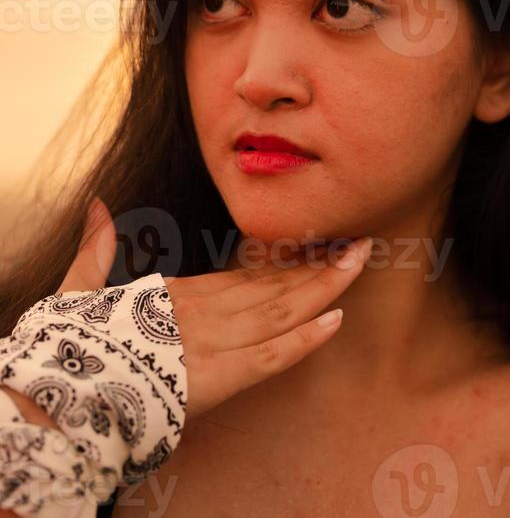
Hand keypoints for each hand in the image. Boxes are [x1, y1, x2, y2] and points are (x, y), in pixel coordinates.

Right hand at [57, 200, 371, 421]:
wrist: (58, 394)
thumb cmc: (70, 347)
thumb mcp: (81, 290)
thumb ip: (98, 250)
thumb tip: (98, 207)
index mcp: (177, 294)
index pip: (246, 275)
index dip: (286, 262)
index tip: (318, 245)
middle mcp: (202, 310)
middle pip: (273, 286)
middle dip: (319, 265)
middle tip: (360, 242)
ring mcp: (213, 341)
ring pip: (280, 310)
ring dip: (324, 287)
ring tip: (358, 262)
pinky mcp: (217, 377)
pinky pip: (271, 356)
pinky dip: (306, 340)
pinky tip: (336, 322)